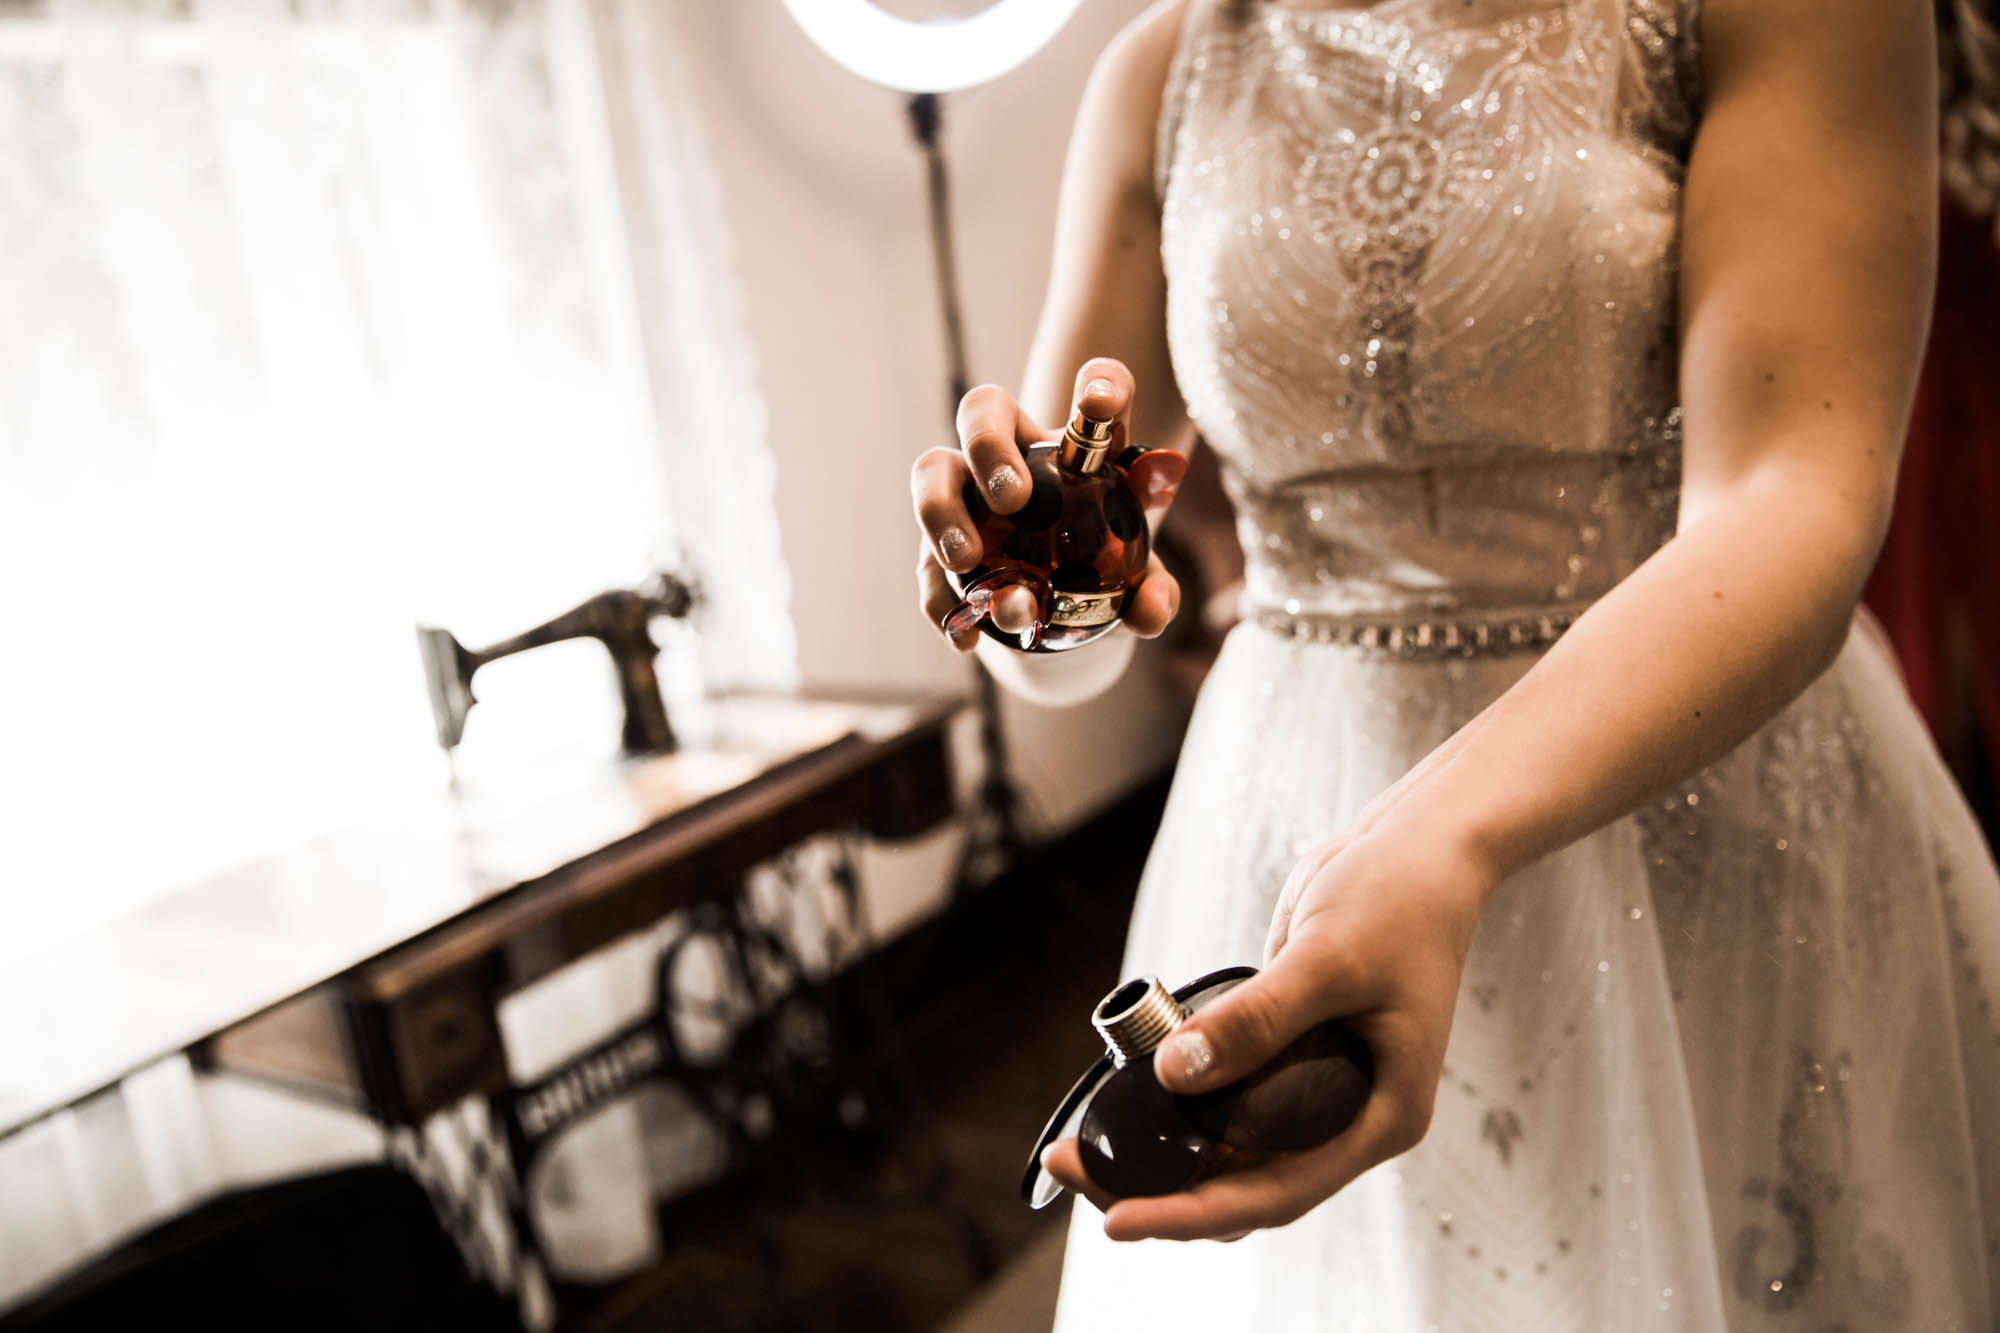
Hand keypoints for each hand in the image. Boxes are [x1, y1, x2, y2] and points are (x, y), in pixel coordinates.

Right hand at [912, 358, 1181, 651]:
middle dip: (989, 445)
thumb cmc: (1104, 570)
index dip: (1100, 383)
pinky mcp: (936, 547)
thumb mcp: (1137, 579)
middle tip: (1013, 499)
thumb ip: (1153, 591)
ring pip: (931, 471)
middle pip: (984, 408)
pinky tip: (966, 635)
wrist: (1057, 612)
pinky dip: (942, 599)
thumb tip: (1150, 611)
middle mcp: (1015, 452)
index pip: (1097, 388)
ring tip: (967, 561)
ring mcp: (966, 495)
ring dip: (942, 512)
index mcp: (1079, 443)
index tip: (1098, 404)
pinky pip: (924, 563)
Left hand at [1042, 823, 1494, 1238]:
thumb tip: (1175, 1073)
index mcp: (1379, 1117)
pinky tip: (1121, 1096)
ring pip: (1228, 1147)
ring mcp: (1315, 1088)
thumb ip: (1256, 1020)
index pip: (1276, 1192)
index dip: (1192, 1213)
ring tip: (1080, 1146)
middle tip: (1073, 1166)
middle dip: (1158, 1189)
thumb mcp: (1327, 959)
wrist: (1416, 848)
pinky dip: (1175, 1103)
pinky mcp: (1286, 1052)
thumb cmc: (1397, 900)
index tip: (1117, 1221)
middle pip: (1244, 1184)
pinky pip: (1224, 1095)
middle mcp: (1347, 1117)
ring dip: (1159, 1151)